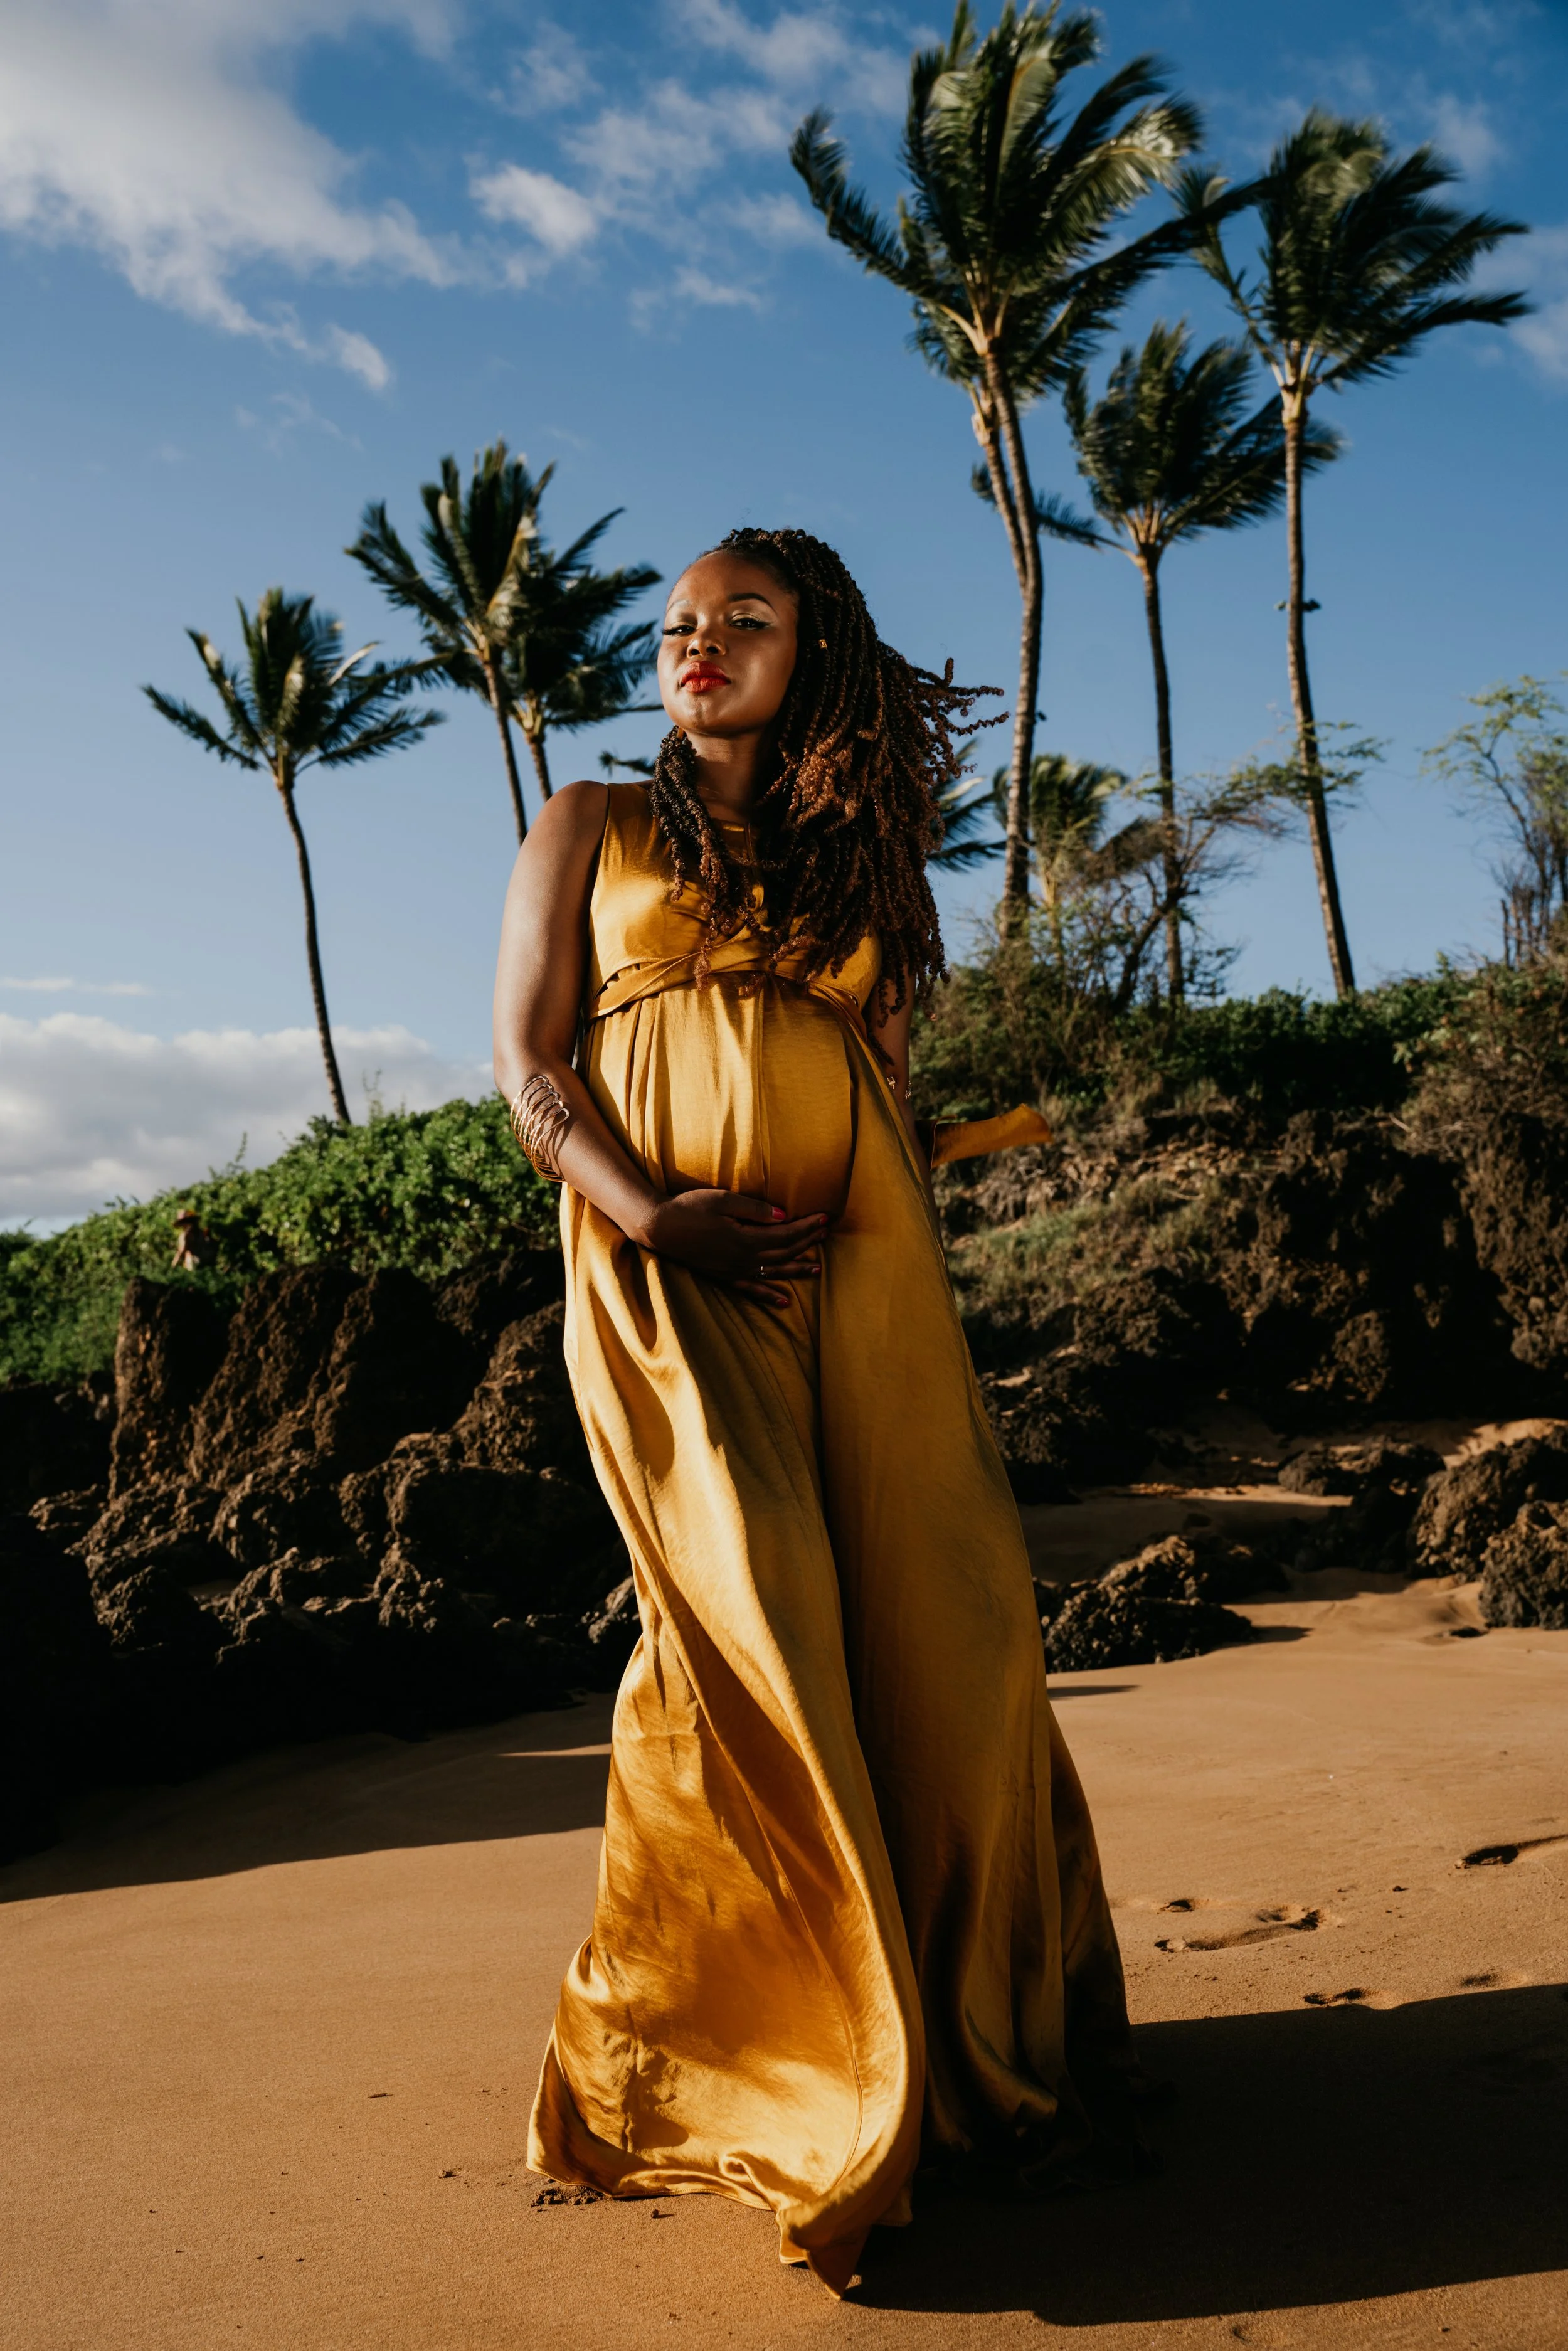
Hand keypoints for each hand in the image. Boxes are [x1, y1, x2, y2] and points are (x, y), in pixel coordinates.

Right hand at [640, 1189, 828, 1306]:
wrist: (659, 1228)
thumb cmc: (689, 1208)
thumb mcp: (722, 1200)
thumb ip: (754, 1209)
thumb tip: (783, 1215)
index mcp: (745, 1238)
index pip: (785, 1233)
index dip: (807, 1226)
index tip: (825, 1218)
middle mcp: (743, 1259)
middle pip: (784, 1252)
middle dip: (807, 1243)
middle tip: (826, 1234)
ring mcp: (734, 1270)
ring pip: (773, 1273)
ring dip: (797, 1270)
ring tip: (818, 1270)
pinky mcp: (724, 1276)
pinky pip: (752, 1290)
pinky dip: (770, 1296)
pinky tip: (785, 1302)